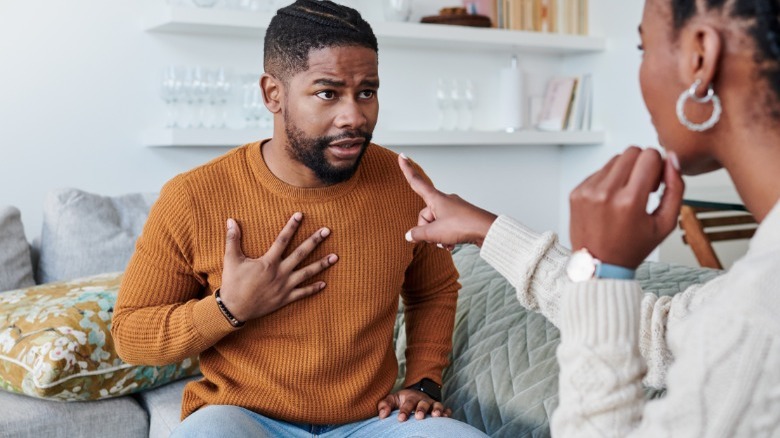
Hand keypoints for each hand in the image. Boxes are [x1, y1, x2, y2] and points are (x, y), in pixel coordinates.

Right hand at [219, 213, 338, 321]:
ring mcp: (285, 286)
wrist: (234, 309)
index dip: (291, 226)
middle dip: (315, 241)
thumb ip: (233, 239)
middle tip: (327, 231)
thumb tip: (230, 220)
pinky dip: (314, 289)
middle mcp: (280, 272)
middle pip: (301, 253)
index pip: (283, 239)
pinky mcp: (285, 299)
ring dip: (322, 264)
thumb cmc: (233, 283)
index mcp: (268, 262)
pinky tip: (324, 284)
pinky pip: (303, 293)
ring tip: (335, 256)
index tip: (300, 215)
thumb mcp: (231, 259)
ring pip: (307, 273)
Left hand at [377, 388, 451, 420]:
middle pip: (423, 403)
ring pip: (436, 405)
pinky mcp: (440, 408)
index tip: (400, 419)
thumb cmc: (402, 400)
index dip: (404, 411)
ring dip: (437, 410)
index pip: (407, 403)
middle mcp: (422, 400)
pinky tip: (447, 416)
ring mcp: (432, 404)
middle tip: (419, 417)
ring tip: (436, 416)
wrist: (415, 394)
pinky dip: (447, 412)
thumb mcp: (392, 399)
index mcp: (410, 397)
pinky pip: (446, 409)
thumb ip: (385, 405)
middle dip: (421, 410)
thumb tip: (382, 415)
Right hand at [399, 154, 496, 247]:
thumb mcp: (435, 232)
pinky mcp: (461, 218)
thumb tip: (409, 235)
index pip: (417, 182)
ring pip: (436, 223)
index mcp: (436, 198)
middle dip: (427, 229)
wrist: (487, 231)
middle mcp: (444, 200)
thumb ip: (418, 234)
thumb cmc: (463, 226)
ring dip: (438, 236)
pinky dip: (446, 237)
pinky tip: (451, 245)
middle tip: (435, 238)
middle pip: (425, 214)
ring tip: (446, 243)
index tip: (402, 156)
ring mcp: (453, 209)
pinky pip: (447, 227)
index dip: (407, 170)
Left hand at [569, 147, 683, 267]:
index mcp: (629, 201)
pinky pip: (598, 171)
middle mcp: (605, 193)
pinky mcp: (576, 192)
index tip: (656, 183)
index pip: (649, 155)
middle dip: (642, 164)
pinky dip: (608, 180)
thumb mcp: (665, 224)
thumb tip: (672, 160)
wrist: (598, 265)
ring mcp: (587, 191)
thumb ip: (675, 189)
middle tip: (643, 187)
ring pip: (615, 159)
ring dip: (625, 171)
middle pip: (631, 152)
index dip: (658, 165)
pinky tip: (611, 200)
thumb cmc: (632, 248)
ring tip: (626, 195)